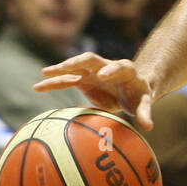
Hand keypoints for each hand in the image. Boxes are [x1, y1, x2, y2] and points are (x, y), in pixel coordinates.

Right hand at [34, 52, 155, 129]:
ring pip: (75, 67)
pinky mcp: (83, 79)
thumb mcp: (143, 103)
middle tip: (66, 67)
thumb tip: (149, 126)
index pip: (119, 66)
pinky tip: (37, 87)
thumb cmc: (139, 95)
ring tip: (45, 73)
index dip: (112, 69)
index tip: (103, 75)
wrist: (131, 89)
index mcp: (125, 70)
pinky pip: (66, 79)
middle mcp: (106, 66)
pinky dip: (53, 82)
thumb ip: (145, 112)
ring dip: (61, 69)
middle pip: (92, 59)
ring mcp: (92, 71)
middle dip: (79, 61)